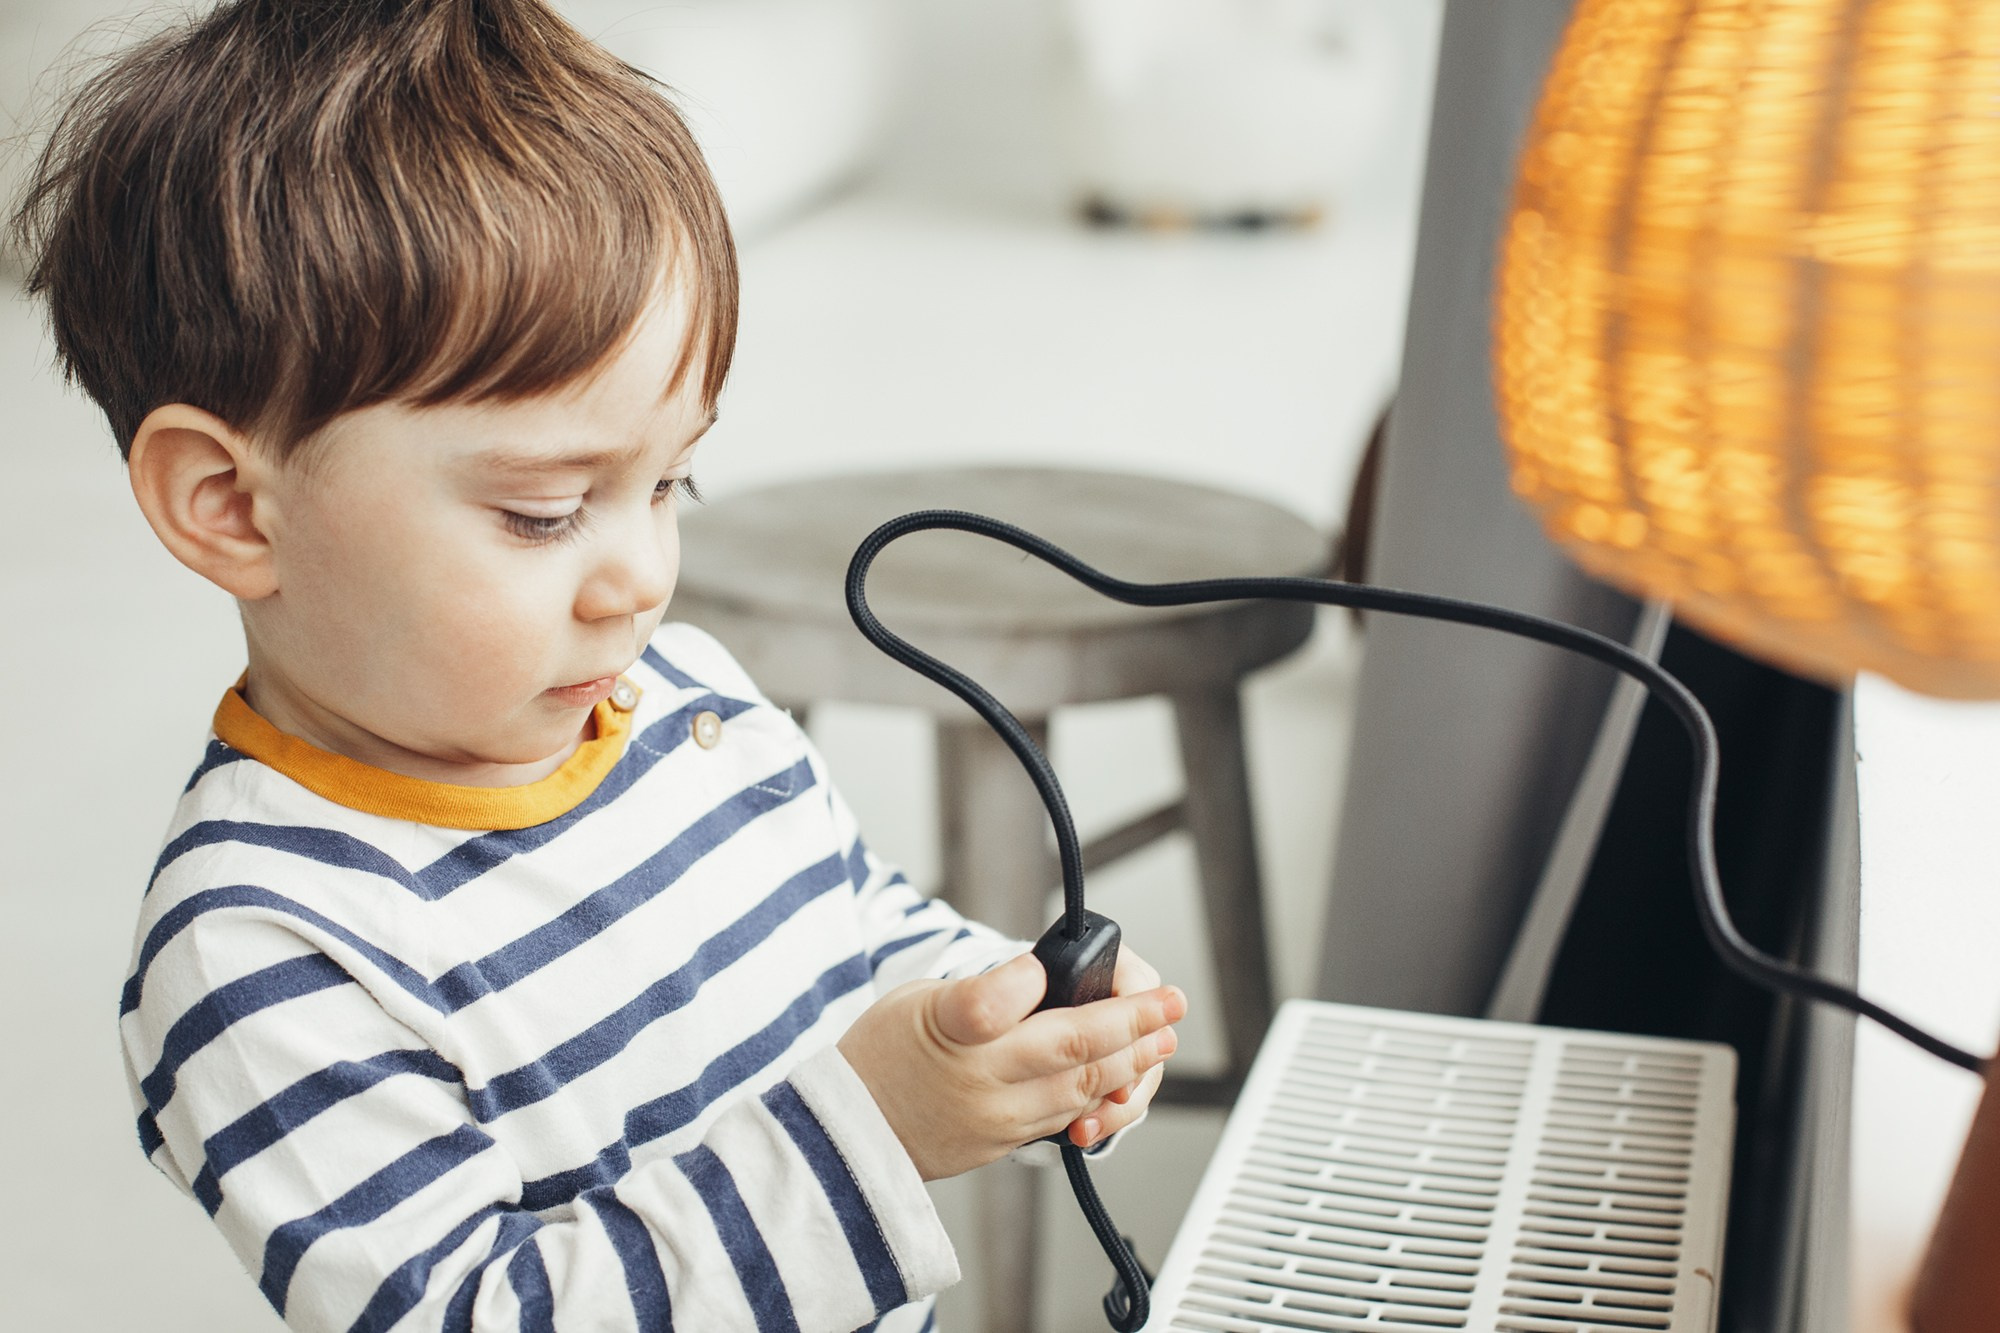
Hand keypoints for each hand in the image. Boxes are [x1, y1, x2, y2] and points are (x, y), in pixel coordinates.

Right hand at [838, 950, 1184, 1180]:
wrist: (851, 1137)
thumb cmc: (883, 1056)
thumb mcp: (915, 1001)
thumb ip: (980, 993)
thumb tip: (1039, 978)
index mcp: (944, 1030)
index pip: (992, 1002)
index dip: (1028, 978)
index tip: (1048, 961)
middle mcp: (975, 1079)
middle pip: (1066, 1047)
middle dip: (1131, 1023)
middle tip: (1171, 1003)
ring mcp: (996, 1118)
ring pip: (1079, 1087)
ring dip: (1130, 1061)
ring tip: (1162, 1038)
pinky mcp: (1005, 1143)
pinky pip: (1064, 1118)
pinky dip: (1101, 1097)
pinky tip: (1125, 1078)